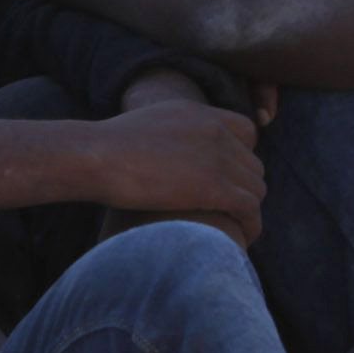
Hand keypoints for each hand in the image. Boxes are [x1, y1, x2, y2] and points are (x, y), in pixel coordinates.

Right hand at [81, 100, 265, 245]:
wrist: (97, 156)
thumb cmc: (105, 150)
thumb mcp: (145, 127)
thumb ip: (166, 136)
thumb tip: (160, 156)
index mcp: (199, 114)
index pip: (247, 132)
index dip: (242, 157)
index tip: (229, 177)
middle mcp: (215, 131)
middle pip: (252, 164)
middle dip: (245, 188)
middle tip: (231, 211)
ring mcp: (217, 157)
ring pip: (256, 187)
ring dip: (249, 209)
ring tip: (236, 227)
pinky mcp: (214, 186)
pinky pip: (250, 208)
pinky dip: (252, 224)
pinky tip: (244, 238)